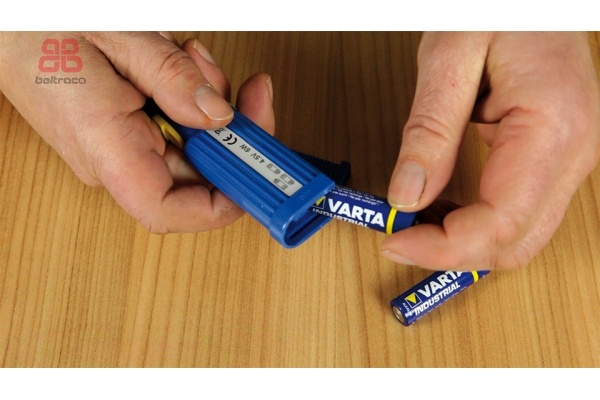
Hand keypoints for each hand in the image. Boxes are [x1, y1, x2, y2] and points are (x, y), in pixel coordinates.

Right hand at [0, 32, 274, 232]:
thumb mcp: (116, 35)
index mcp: (104, 146)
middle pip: (195, 177)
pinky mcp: (125, 129)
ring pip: (192, 148)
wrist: (8, 22)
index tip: (258, 172)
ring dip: (211, 108)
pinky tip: (183, 64)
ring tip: (195, 61)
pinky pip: (175, 128)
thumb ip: (171, 77)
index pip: (170, 210)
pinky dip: (192, 98)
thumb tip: (220, 116)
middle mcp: (113, 158)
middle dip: (232, 136)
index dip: (222, 204)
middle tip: (251, 96)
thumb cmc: (38, 27)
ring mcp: (120, 146)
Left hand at [382, 32, 599, 269]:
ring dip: (464, 243)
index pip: (499, 223)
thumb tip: (406, 194)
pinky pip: (519, 212)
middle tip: (400, 237)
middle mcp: (573, 152)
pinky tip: (441, 211)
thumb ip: (429, 131)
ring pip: (520, 235)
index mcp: (552, 128)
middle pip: (516, 243)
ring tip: (414, 225)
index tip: (395, 241)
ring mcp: (570, 158)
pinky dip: (477, 224)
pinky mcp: (555, 156)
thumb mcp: (449, 58)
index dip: (443, 247)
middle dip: (453, 254)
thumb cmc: (498, 7)